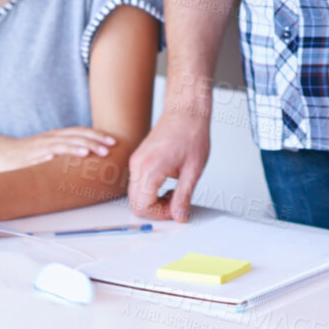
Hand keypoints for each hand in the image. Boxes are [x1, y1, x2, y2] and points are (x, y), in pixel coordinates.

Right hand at [0, 128, 116, 172]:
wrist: (1, 152)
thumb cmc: (29, 152)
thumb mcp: (51, 147)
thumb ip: (68, 148)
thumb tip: (92, 154)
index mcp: (57, 135)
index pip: (81, 132)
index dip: (97, 135)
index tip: (113, 141)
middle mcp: (50, 139)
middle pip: (74, 137)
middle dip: (93, 142)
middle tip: (109, 148)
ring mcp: (39, 148)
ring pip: (59, 146)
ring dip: (74, 149)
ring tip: (89, 153)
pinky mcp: (27, 159)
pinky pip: (37, 157)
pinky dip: (46, 157)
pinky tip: (54, 159)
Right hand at [127, 107, 209, 221]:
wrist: (186, 112)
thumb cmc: (191, 134)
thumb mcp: (193, 170)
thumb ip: (184, 197)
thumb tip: (179, 217)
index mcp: (151, 168)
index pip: (143, 207)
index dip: (160, 214)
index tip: (176, 208)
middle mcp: (138, 165)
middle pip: (135, 203)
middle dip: (155, 209)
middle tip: (176, 202)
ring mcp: (135, 161)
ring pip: (135, 195)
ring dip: (153, 200)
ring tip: (174, 191)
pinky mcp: (137, 159)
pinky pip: (138, 183)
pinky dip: (150, 190)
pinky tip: (167, 183)